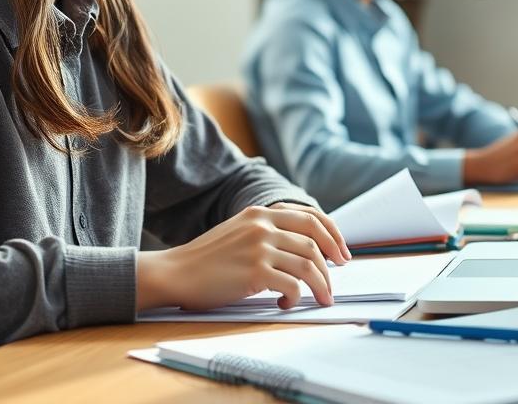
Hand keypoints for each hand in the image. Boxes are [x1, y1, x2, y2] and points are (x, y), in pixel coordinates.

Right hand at [137, 203, 350, 311]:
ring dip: (321, 285)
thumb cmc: (206, 260)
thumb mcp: (238, 232)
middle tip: (336, 280)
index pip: (310, 217)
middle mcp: (262, 226)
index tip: (341, 252)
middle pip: (314, 242)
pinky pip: (292, 286)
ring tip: (322, 298)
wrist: (175, 272)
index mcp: (260, 213)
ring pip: (309, 265)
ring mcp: (259, 248)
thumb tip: (304, 249)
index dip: (333, 234)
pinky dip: (296, 298)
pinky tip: (286, 303)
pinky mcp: (255, 272)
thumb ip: (266, 232)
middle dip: (332, 263)